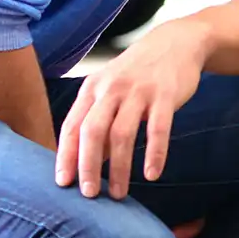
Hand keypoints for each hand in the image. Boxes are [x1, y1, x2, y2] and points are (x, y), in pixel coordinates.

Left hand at [58, 17, 212, 198]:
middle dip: (88, 166)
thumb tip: (86, 162)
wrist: (175, 43)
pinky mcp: (165, 95)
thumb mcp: (109, 89)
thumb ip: (96, 120)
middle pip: (92, 132)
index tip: (63, 183)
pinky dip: (154, 154)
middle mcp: (111, 89)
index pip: (72, 126)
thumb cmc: (137, 73)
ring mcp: (139, 91)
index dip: (66, 156)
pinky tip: (152, 175)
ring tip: (119, 193)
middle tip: (89, 194)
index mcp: (92, 89)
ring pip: (122, 135)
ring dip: (119, 168)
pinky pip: (158, 129)